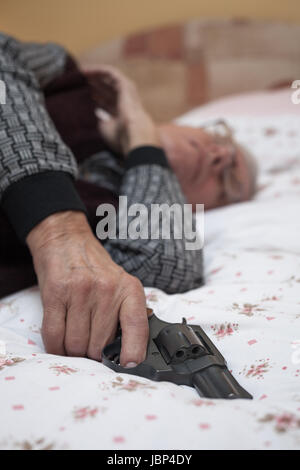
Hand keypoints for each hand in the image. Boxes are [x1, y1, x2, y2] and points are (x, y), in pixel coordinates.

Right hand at [26, 211, 148, 365]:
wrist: (66, 240)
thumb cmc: (94, 268)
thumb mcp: (120, 284)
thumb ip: (126, 313)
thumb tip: (129, 353)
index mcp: (128, 289)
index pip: (137, 326)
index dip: (133, 352)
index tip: (128, 365)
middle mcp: (106, 289)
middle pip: (99, 345)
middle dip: (93, 353)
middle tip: (89, 344)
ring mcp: (80, 291)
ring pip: (76, 345)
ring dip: (73, 350)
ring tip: (74, 339)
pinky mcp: (55, 293)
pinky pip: (54, 336)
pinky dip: (55, 346)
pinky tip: (59, 341)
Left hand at [83, 65, 158, 154]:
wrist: (132, 134)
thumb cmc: (120, 136)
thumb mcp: (105, 128)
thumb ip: (101, 119)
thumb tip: (97, 112)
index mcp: (121, 114)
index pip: (108, 103)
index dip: (96, 97)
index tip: (81, 94)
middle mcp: (124, 102)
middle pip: (108, 90)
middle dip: (95, 85)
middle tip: (79, 81)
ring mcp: (126, 93)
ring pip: (109, 80)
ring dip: (96, 75)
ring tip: (82, 73)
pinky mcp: (125, 85)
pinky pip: (111, 73)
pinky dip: (99, 70)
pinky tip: (86, 71)